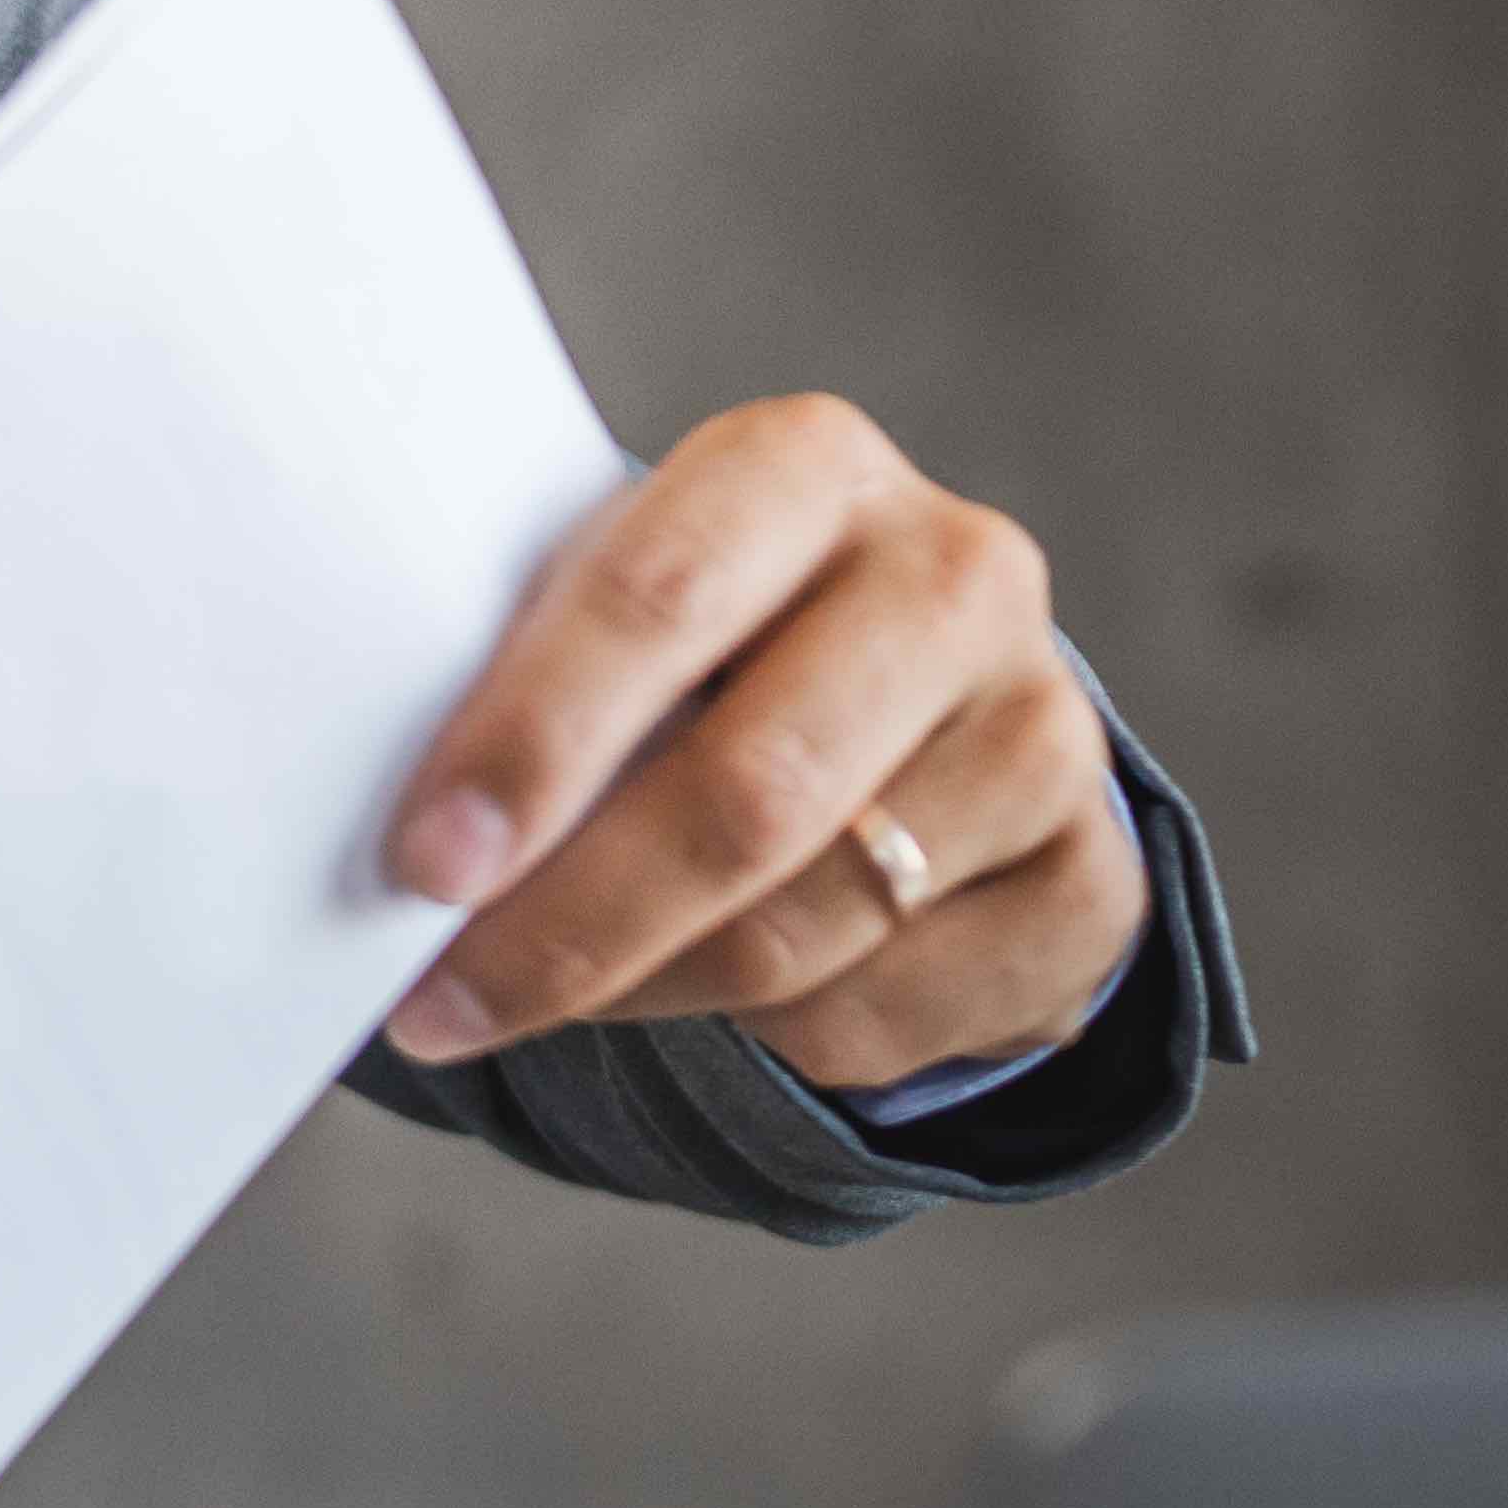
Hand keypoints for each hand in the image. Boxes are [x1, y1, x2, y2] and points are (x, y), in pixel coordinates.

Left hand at [371, 395, 1144, 1106]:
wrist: (922, 710)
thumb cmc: (708, 648)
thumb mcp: (622, 609)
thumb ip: (532, 685)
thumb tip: (412, 849)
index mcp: (810, 466)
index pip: (661, 598)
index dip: (534, 741)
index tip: (426, 862)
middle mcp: (956, 575)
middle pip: (748, 793)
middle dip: (572, 921)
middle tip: (442, 1001)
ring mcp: (1048, 730)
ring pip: (803, 930)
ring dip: (643, 992)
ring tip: (546, 993)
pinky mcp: (1096, 882)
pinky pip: (883, 1015)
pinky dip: (768, 1042)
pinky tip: (727, 991)